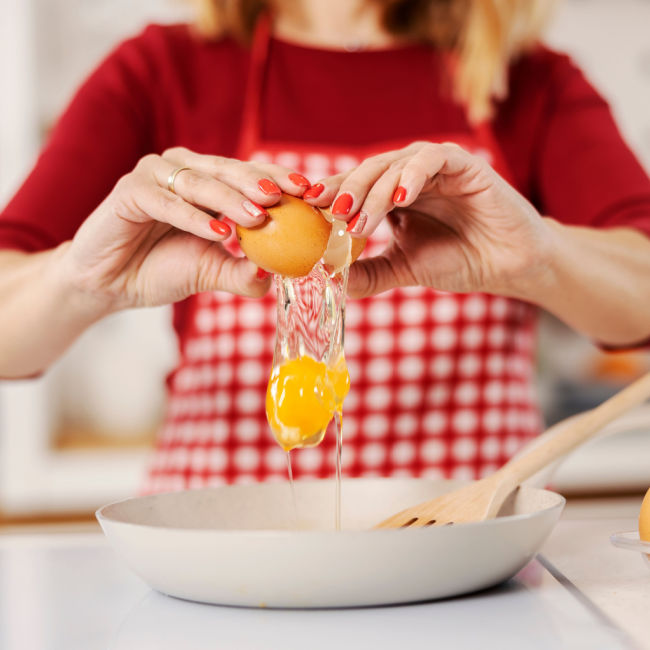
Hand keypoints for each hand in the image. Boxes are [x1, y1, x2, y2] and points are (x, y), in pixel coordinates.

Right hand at [62, 147, 311, 308]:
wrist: (110, 283)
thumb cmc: (162, 269)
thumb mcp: (211, 271)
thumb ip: (242, 272)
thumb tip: (276, 274)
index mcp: (207, 182)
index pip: (249, 176)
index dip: (279, 181)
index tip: (310, 192)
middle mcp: (183, 170)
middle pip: (229, 171)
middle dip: (259, 184)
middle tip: (287, 197)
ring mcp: (155, 176)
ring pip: (201, 182)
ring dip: (230, 201)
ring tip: (258, 218)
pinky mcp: (131, 191)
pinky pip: (167, 202)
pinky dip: (193, 217)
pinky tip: (218, 232)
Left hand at [305, 142, 552, 297]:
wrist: (507, 265)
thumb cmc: (459, 260)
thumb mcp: (404, 267)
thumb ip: (369, 271)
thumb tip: (329, 278)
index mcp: (392, 196)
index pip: (354, 188)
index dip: (330, 196)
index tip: (306, 210)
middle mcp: (409, 177)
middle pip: (367, 172)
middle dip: (346, 191)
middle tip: (330, 213)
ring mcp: (436, 167)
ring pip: (394, 164)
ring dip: (374, 190)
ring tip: (361, 219)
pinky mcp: (464, 163)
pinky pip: (432, 159)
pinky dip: (413, 174)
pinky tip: (401, 198)